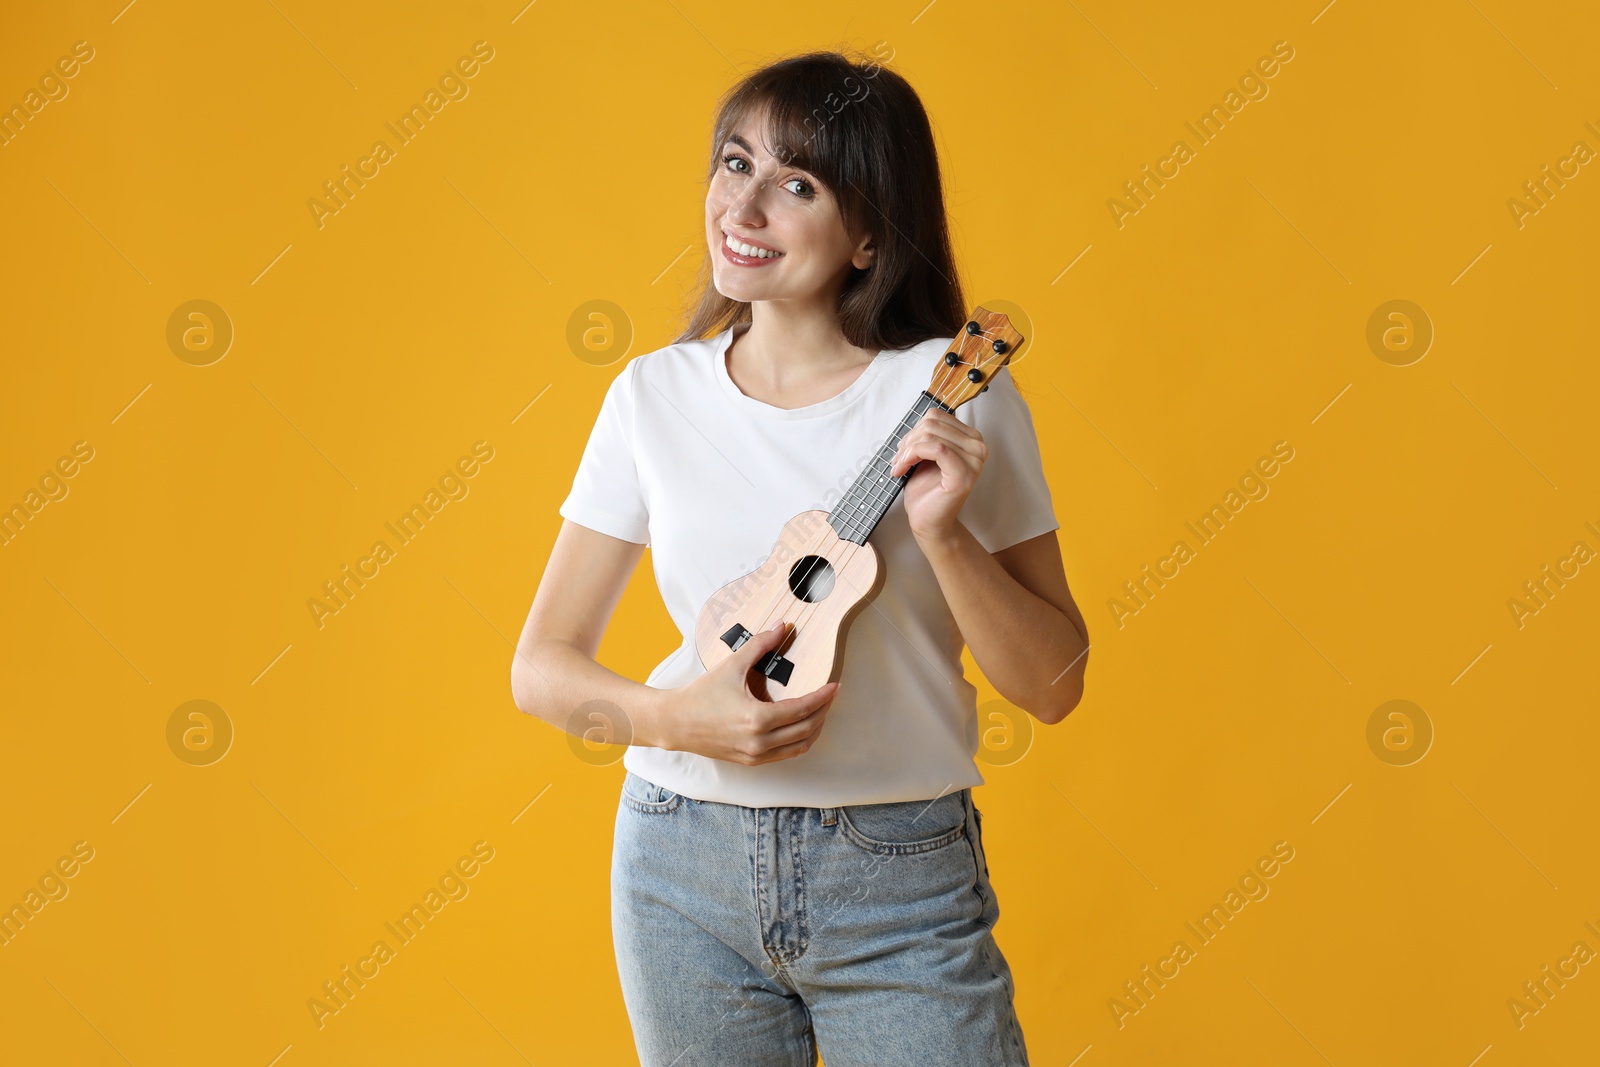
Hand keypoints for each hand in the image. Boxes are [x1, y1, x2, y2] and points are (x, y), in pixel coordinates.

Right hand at [657, 622, 838, 764]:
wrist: (675, 723)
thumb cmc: (701, 695)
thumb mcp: (732, 666)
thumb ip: (760, 645)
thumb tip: (781, 626)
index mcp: (757, 719)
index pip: (803, 709)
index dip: (823, 696)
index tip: (835, 686)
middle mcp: (759, 741)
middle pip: (807, 729)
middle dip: (824, 711)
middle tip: (831, 696)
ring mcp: (756, 754)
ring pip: (800, 746)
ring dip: (815, 729)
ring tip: (820, 711)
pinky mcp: (751, 761)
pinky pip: (785, 754)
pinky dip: (799, 741)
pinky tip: (801, 726)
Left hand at [887, 407, 986, 543]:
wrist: (928, 521)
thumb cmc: (926, 489)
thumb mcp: (926, 453)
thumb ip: (928, 433)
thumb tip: (919, 417)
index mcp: (971, 438)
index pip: (938, 415)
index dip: (914, 429)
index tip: (903, 449)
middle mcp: (978, 447)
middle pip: (933, 422)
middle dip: (909, 440)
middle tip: (898, 460)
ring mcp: (974, 461)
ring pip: (932, 434)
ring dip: (908, 449)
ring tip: (900, 466)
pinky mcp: (964, 474)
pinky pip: (937, 449)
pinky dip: (913, 455)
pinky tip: (903, 468)